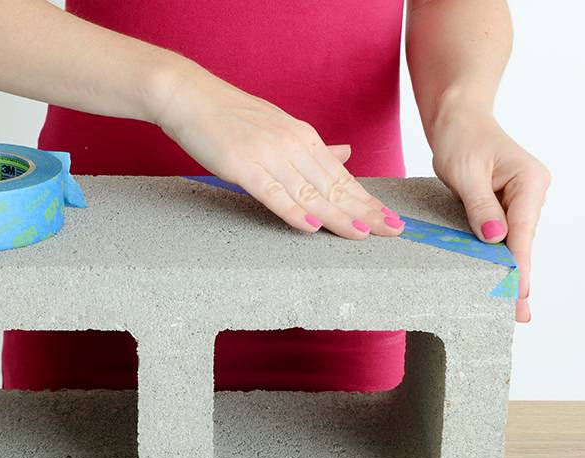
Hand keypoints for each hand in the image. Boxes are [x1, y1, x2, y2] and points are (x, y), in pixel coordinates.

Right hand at [149, 61, 405, 238]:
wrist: (191, 97)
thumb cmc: (231, 115)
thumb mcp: (280, 126)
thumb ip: (312, 147)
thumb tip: (345, 154)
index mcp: (303, 138)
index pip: (341, 177)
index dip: (367, 200)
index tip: (390, 219)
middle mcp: (292, 146)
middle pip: (334, 186)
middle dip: (366, 210)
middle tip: (393, 231)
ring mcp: (269, 156)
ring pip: (310, 192)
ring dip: (337, 215)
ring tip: (362, 234)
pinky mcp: (243, 166)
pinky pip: (272, 192)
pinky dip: (292, 210)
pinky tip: (310, 225)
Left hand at [429, 111, 550, 321]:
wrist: (458, 119)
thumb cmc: (461, 138)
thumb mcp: (465, 172)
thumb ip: (480, 206)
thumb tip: (494, 237)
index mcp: (529, 181)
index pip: (523, 231)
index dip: (519, 266)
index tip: (519, 292)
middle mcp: (531, 191)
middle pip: (523, 242)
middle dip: (518, 277)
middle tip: (518, 314)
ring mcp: (521, 199)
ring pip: (515, 242)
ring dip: (509, 270)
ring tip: (508, 305)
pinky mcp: (507, 204)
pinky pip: (505, 235)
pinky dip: (499, 256)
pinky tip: (499, 279)